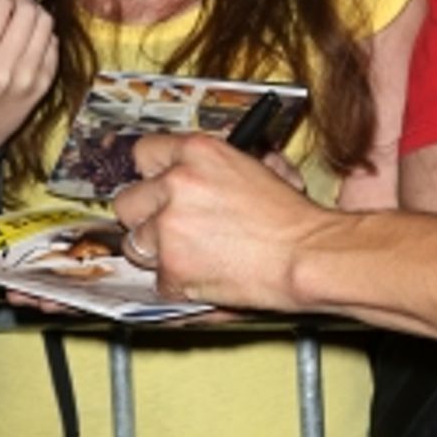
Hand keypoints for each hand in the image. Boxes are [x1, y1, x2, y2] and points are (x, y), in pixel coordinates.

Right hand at [0, 0, 58, 159]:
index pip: (2, 5)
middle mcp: (3, 68)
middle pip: (28, 11)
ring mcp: (27, 79)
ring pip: (46, 25)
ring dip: (34, 11)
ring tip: (21, 11)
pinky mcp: (41, 87)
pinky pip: (53, 47)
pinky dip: (43, 34)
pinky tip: (28, 34)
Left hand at [114, 133, 320, 309]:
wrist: (308, 256)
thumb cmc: (295, 218)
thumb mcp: (259, 169)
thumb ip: (219, 168)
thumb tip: (201, 173)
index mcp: (198, 151)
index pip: (143, 154)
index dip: (151, 175)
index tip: (155, 188)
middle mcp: (176, 183)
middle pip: (128, 201)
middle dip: (146, 218)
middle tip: (169, 229)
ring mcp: (169, 227)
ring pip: (135, 244)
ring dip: (158, 253)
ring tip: (192, 257)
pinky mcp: (171, 267)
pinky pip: (158, 280)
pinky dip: (178, 285)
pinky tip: (204, 277)